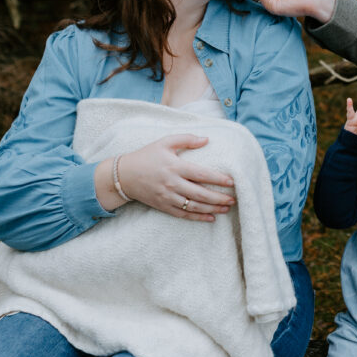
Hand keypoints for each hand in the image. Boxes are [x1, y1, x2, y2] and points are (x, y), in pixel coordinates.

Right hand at [118, 134, 234, 221]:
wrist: (123, 175)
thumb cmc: (147, 156)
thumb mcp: (165, 142)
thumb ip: (186, 139)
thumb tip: (207, 139)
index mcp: (175, 167)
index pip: (201, 174)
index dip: (218, 179)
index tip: (232, 182)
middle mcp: (172, 183)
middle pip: (200, 194)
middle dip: (219, 198)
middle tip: (234, 199)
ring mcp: (167, 197)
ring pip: (194, 206)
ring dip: (212, 209)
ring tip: (227, 208)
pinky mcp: (163, 206)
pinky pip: (183, 214)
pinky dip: (198, 217)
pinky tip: (211, 218)